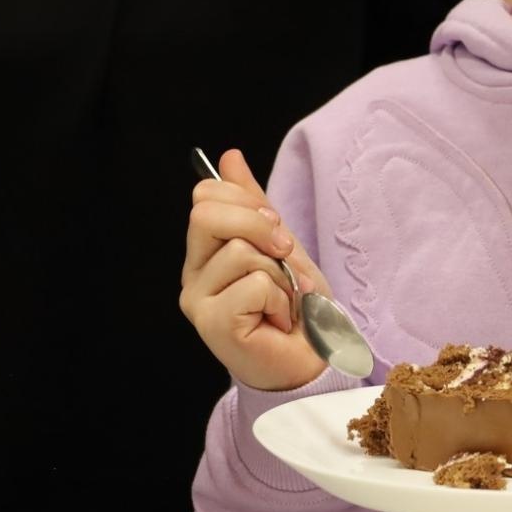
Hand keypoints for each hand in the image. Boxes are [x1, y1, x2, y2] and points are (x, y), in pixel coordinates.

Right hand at [180, 148, 328, 391]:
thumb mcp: (279, 243)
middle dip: (258, 224)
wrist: (318, 355)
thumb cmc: (298, 304)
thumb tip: (229, 156)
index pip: (204, 196)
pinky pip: (253, 284)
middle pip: (207, 214)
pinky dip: (280, 298)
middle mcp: (193, 275)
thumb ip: (252, 203)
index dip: (246, 200)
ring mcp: (199, 302)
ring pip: (239, 251)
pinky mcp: (214, 325)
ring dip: (280, 273)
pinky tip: (279, 319)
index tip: (276, 225)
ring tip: (285, 299)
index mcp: (204, 252)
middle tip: (284, 253)